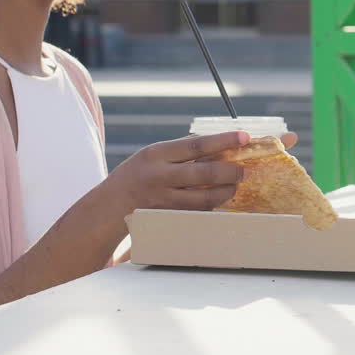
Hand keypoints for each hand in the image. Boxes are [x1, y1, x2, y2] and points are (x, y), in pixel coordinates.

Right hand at [98, 131, 252, 217]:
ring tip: (235, 185)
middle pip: (204, 173)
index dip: (223, 140)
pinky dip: (213, 204)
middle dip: (231, 171)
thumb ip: (181, 151)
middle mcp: (160, 176)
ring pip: (205, 197)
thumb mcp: (153, 155)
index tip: (245, 137)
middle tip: (245, 170)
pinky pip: (198, 211)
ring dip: (226, 191)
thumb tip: (218, 144)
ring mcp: (164, 200)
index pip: (196, 145)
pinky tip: (220, 198)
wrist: (110, 206)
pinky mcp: (168, 217)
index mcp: (156, 154)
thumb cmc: (138, 174)